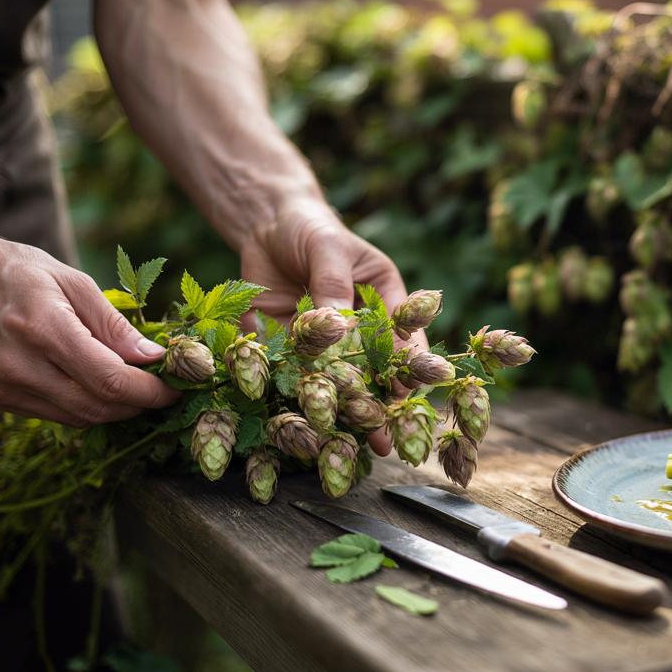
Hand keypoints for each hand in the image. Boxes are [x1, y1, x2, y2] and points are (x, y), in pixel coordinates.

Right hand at [0, 233, 180, 426]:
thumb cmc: (16, 271)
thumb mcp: (73, 281)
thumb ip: (114, 325)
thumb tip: (153, 357)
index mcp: (42, 327)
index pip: (110, 379)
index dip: (151, 391)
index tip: (177, 387)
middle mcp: (18, 364)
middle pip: (98, 406)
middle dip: (140, 404)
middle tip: (165, 389)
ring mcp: (3, 386)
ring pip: (78, 418)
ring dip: (116, 410)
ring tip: (138, 389)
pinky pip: (55, 415)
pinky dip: (86, 408)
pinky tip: (101, 388)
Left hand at [239, 196, 427, 455]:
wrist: (264, 224)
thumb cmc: (310, 229)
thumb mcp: (327, 249)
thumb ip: (333, 285)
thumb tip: (340, 326)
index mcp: (386, 303)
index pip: (403, 341)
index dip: (407, 369)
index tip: (406, 394)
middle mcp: (360, 330)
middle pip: (372, 373)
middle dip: (376, 405)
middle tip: (382, 440)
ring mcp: (325, 346)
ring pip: (335, 385)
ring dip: (339, 415)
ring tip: (346, 447)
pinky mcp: (287, 352)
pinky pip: (292, 381)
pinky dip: (293, 404)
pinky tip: (296, 429)